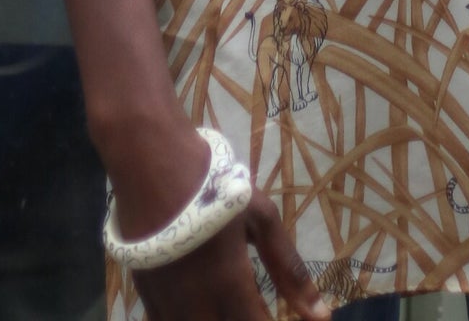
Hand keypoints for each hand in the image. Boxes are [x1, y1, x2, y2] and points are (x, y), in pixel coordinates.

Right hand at [131, 186, 330, 320]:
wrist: (150, 163)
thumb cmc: (213, 186)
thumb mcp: (259, 217)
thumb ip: (288, 268)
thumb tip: (321, 315)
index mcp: (229, 286)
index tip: (281, 318)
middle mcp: (195, 307)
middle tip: (255, 309)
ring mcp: (167, 306)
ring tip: (234, 307)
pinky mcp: (147, 299)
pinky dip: (190, 320)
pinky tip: (204, 307)